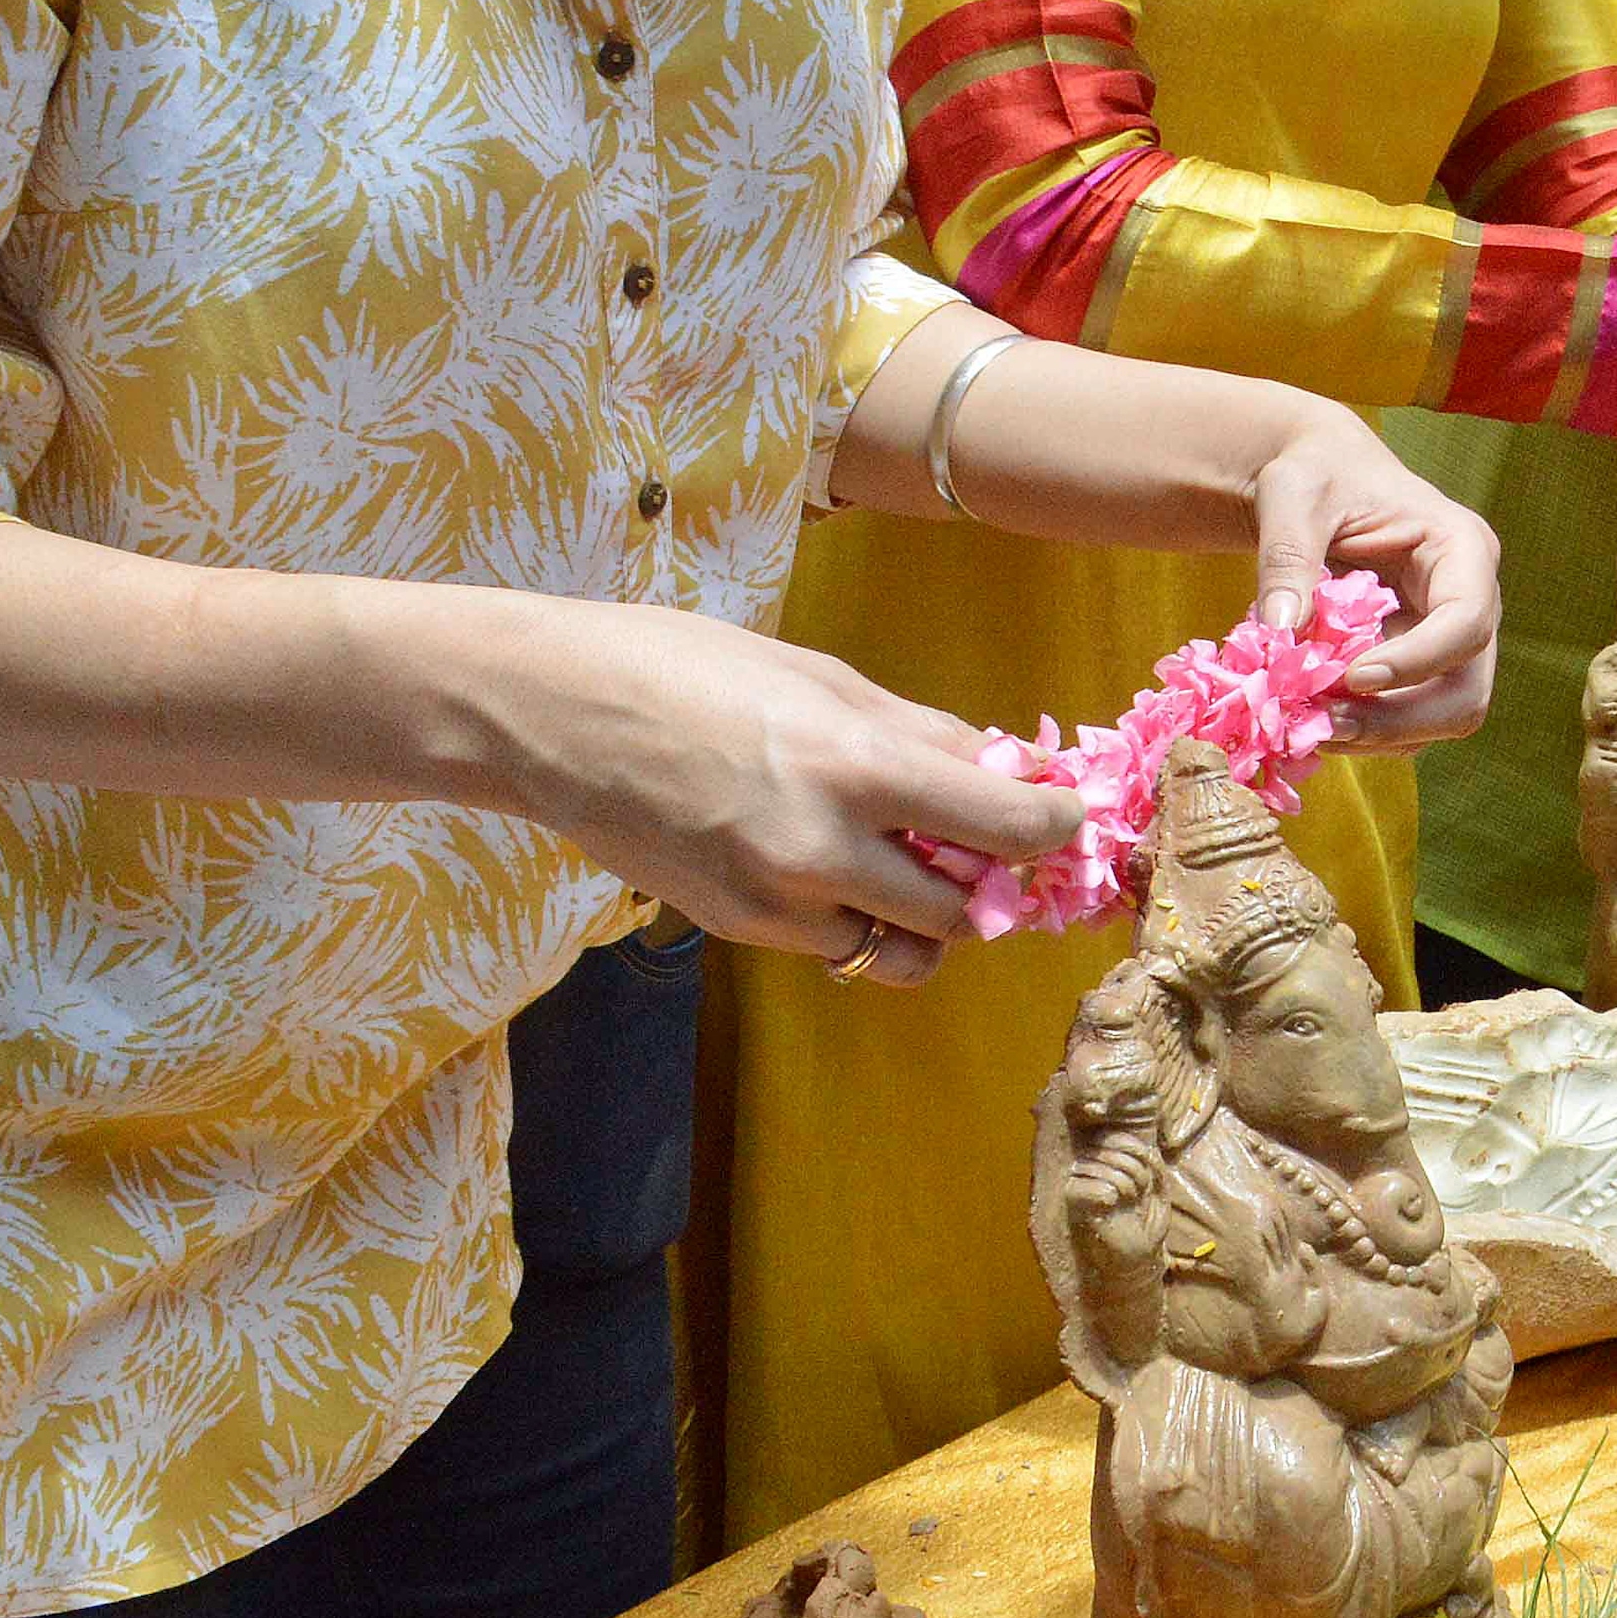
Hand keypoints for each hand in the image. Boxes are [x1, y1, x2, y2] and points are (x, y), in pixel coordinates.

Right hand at [479, 597, 1083, 988]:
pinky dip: (859, 920)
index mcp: (857, 766)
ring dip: (929, 915)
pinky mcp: (738, 930)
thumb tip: (1011, 766)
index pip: (1009, 827)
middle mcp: (824, 850)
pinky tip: (837, 866)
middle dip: (992, 879)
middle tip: (985, 838)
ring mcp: (777, 902)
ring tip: (910, 859)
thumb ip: (924, 733)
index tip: (1061, 813)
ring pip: (905, 949)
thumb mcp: (825, 676)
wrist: (555, 715)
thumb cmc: (690, 667)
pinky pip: (837, 947)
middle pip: (967, 908)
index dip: (1054, 825)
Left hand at [1246, 411, 1501, 747]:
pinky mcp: (1419, 669)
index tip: (1351, 677)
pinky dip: (1363, 731)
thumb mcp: (1293, 496)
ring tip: (1306, 720)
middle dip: (1398, 719)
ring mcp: (1449, 642)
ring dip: (1376, 734)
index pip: (1466, 621)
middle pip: (1467, 691)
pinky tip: (1311, 714)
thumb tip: (1282, 631)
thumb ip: (1288, 556)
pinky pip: (1406, 722)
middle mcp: (1471, 602)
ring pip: (1440, 719)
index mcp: (1461, 548)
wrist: (1316, 483)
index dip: (1416, 661)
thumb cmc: (1314, 475)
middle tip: (1324, 723)